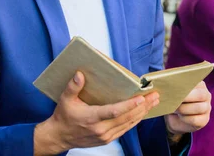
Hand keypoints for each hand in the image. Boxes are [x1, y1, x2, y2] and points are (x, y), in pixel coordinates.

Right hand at [34, 71, 159, 154]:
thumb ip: (73, 87)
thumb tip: (80, 74)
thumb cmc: (63, 117)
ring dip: (142, 113)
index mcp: (91, 118)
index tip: (141, 98)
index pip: (114, 112)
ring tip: (153, 102)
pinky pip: (125, 130)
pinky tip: (142, 113)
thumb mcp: (65, 100)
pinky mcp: (107, 140)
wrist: (59, 137)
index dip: (129, 105)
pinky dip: (135, 121)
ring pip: (128, 124)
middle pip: (126, 118)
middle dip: (143, 107)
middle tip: (154, 96)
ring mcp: (105, 136)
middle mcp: (100, 129)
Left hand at [164, 81, 211, 135]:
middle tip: (173, 100)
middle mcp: (206, 95)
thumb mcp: (174, 92)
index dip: (186, 85)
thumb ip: (174, 87)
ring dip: (183, 109)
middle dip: (185, 97)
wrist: (175, 118)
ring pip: (198, 108)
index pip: (197, 81)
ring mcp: (207, 108)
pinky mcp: (204, 119)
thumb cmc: (174, 100)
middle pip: (200, 95)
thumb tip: (167, 86)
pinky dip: (185, 118)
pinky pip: (195, 119)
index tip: (175, 87)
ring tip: (175, 109)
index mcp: (199, 85)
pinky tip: (180, 116)